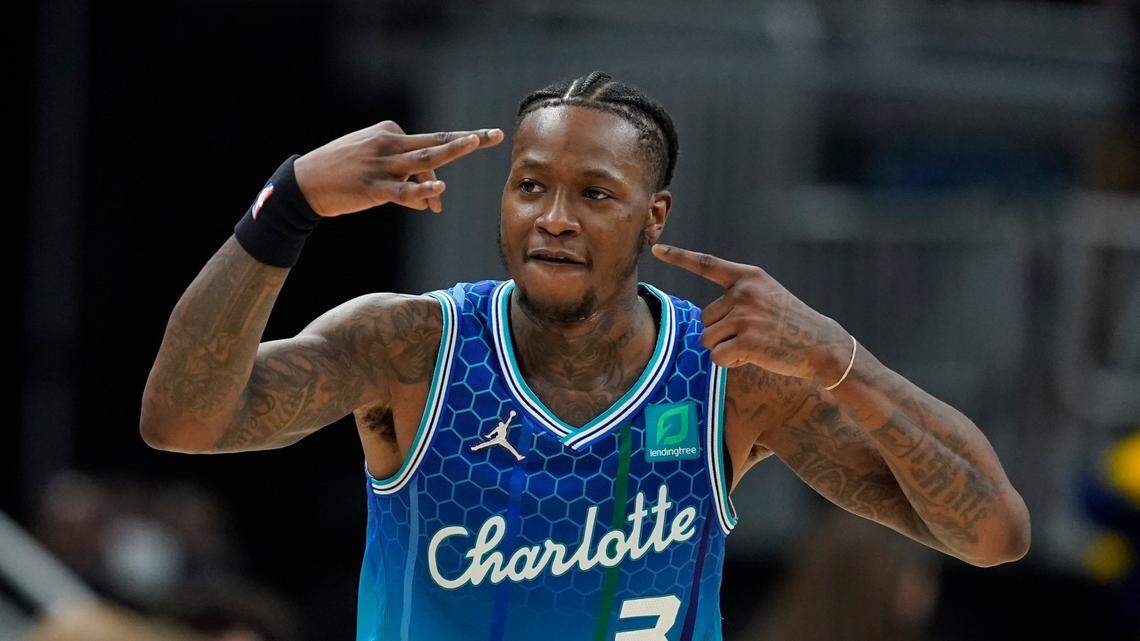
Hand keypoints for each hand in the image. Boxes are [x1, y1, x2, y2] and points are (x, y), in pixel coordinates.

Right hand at [293, 120, 503, 216]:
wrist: (305, 183)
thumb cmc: (342, 172)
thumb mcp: (374, 164)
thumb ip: (406, 176)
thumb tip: (432, 200)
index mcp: (390, 131)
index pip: (429, 145)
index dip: (442, 167)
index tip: (459, 166)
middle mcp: (389, 143)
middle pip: (437, 141)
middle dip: (468, 139)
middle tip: (493, 135)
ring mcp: (383, 165)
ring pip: (425, 159)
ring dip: (452, 151)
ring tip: (474, 142)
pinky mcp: (375, 187)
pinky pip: (404, 190)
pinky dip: (422, 190)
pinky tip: (437, 191)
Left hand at [651, 243, 849, 381]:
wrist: (821, 344)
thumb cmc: (790, 323)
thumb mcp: (767, 296)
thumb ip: (737, 296)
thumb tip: (704, 319)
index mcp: (749, 277)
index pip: (707, 264)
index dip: (679, 257)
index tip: (656, 249)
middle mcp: (745, 292)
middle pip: (704, 318)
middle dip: (720, 332)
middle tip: (752, 333)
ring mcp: (745, 316)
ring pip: (707, 339)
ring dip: (724, 348)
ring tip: (755, 344)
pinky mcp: (747, 341)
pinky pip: (717, 356)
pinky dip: (729, 362)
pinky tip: (753, 357)